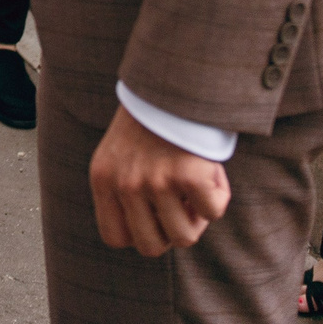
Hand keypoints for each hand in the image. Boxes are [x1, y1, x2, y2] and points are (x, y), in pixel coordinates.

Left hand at [89, 104, 231, 255]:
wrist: (172, 77)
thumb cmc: (152, 117)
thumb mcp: (121, 152)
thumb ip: (126, 189)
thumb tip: (159, 233)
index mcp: (103, 178)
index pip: (115, 238)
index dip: (142, 232)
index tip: (157, 213)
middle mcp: (125, 183)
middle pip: (151, 246)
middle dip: (172, 230)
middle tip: (183, 203)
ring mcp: (155, 180)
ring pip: (185, 236)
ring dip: (198, 216)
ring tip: (197, 185)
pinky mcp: (187, 174)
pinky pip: (212, 212)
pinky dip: (219, 195)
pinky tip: (211, 171)